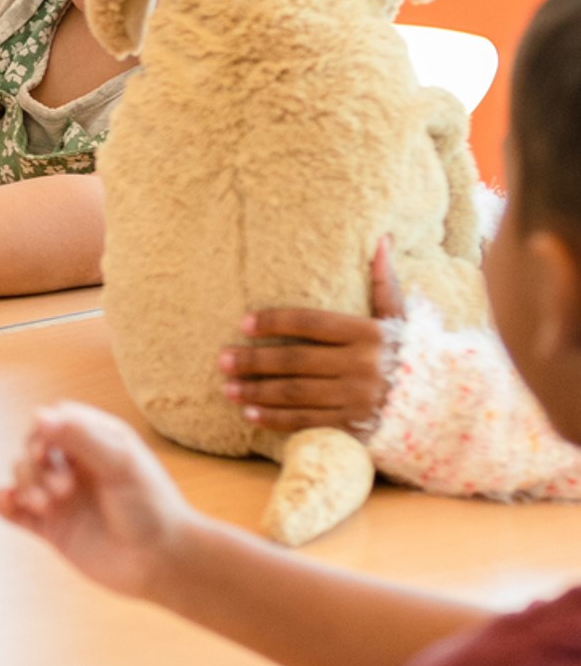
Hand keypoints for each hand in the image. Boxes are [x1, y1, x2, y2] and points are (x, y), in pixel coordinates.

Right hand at [0, 402, 191, 598]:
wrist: (163, 563)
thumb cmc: (152, 508)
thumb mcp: (120, 464)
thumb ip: (81, 437)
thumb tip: (38, 416)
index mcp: (96, 442)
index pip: (55, 421)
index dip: (43, 431)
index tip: (46, 450)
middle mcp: (76, 465)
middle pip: (34, 448)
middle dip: (36, 464)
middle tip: (63, 489)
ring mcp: (62, 497)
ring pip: (22, 476)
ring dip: (24, 484)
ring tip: (45, 505)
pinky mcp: (52, 528)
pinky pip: (15, 510)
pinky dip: (3, 503)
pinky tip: (7, 503)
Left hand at [218, 238, 405, 435]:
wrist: (444, 405)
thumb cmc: (413, 354)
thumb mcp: (400, 317)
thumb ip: (384, 282)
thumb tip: (381, 238)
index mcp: (367, 333)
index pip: (310, 323)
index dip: (274, 322)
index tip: (243, 323)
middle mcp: (361, 365)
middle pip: (295, 361)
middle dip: (254, 361)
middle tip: (222, 359)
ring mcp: (357, 399)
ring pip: (296, 394)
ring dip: (258, 391)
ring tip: (228, 387)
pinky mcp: (355, 426)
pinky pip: (308, 423)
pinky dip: (276, 420)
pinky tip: (250, 414)